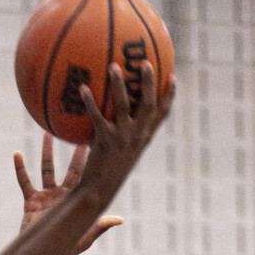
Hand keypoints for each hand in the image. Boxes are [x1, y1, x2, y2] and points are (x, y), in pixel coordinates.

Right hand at [13, 135, 121, 254]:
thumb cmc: (64, 250)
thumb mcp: (83, 237)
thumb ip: (100, 227)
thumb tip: (120, 220)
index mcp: (75, 199)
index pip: (86, 175)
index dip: (92, 160)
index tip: (97, 142)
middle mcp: (62, 193)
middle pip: (69, 167)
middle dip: (74, 149)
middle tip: (79, 129)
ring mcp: (46, 195)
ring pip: (46, 168)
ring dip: (46, 151)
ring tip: (47, 132)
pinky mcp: (31, 201)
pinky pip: (24, 181)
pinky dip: (20, 168)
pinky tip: (17, 154)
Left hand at [71, 57, 174, 213]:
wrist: (98, 192)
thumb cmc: (108, 171)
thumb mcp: (121, 152)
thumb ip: (124, 131)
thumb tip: (116, 109)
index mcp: (144, 138)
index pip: (163, 114)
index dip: (169, 95)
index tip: (172, 76)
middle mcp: (137, 137)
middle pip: (148, 104)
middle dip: (149, 82)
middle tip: (144, 61)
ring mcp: (122, 139)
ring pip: (124, 106)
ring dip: (120, 85)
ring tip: (114, 66)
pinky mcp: (104, 142)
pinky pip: (97, 117)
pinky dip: (90, 102)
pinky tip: (83, 88)